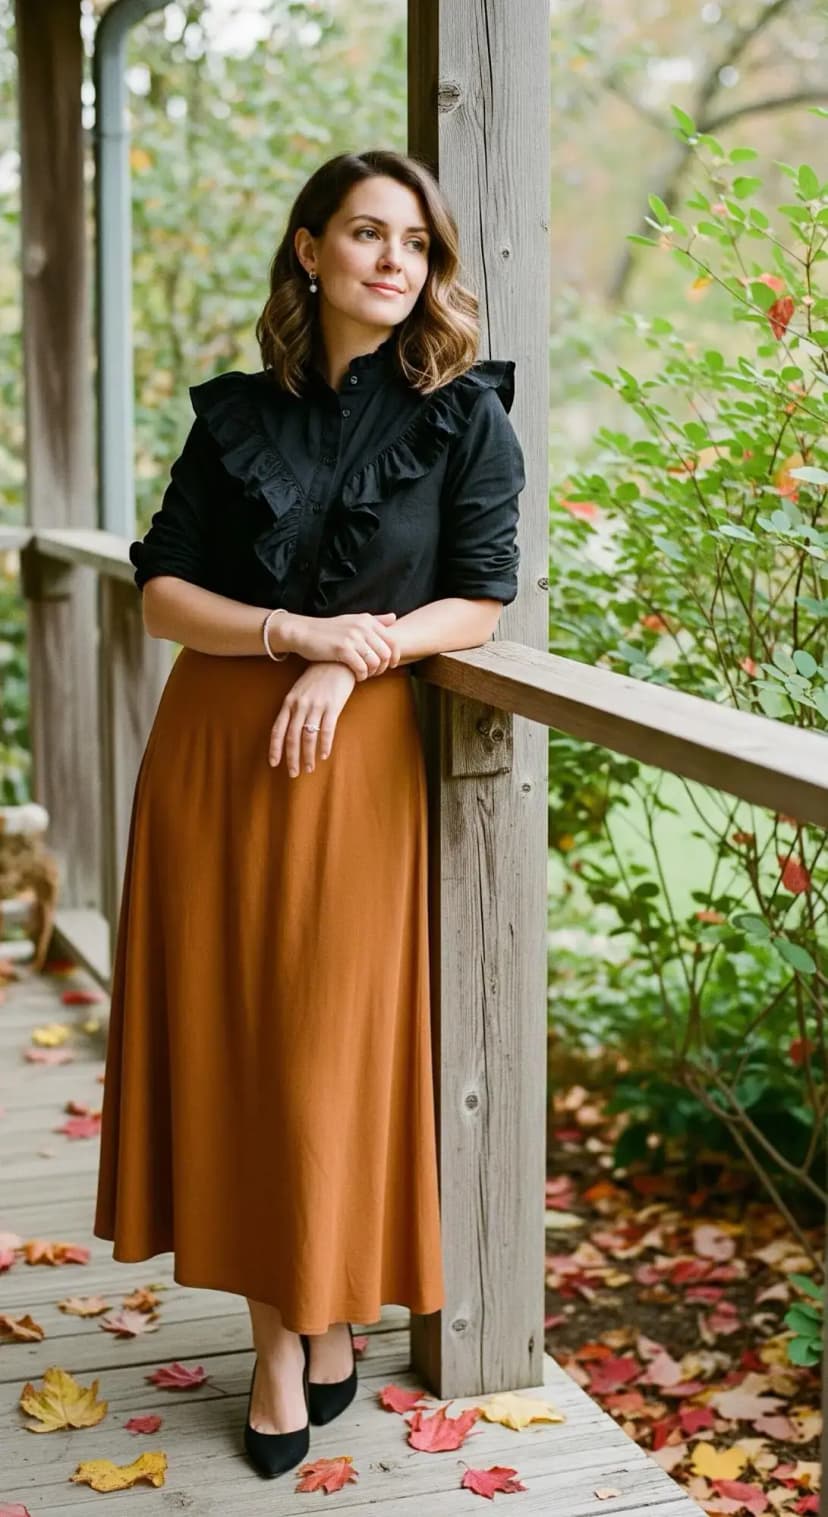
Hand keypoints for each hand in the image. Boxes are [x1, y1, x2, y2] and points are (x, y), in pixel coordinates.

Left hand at [268, 660, 356, 775]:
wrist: (337, 660)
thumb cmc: (319, 676)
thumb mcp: (301, 690)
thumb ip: (294, 707)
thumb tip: (290, 728)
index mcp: (289, 702)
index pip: (278, 729)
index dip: (275, 748)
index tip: (274, 763)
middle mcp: (300, 705)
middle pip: (292, 737)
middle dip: (292, 758)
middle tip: (293, 773)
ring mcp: (316, 706)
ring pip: (308, 737)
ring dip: (308, 756)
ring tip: (309, 768)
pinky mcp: (332, 706)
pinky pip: (327, 730)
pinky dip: (324, 745)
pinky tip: (324, 755)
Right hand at [287, 610, 400, 680]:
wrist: (304, 632)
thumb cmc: (329, 629)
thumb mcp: (353, 620)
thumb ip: (375, 620)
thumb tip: (394, 617)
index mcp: (367, 620)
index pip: (393, 642)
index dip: (395, 657)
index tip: (390, 666)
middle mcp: (362, 627)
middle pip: (386, 654)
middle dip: (383, 667)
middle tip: (374, 673)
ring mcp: (352, 637)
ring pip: (375, 662)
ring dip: (372, 673)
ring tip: (365, 674)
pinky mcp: (342, 649)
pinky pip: (361, 668)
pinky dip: (362, 676)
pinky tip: (357, 676)